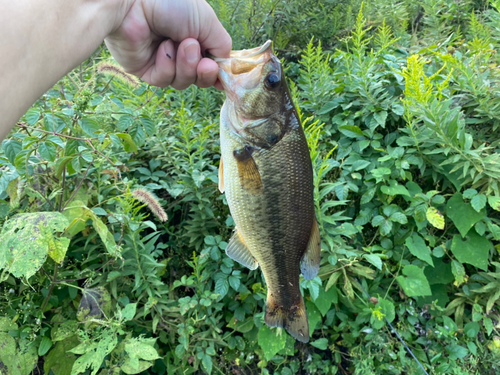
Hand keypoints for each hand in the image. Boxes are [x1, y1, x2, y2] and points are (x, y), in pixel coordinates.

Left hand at [105, 0, 231, 89]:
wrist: (135, 2)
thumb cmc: (172, 3)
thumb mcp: (207, 22)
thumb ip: (222, 46)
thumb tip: (225, 69)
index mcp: (194, 36)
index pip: (210, 63)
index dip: (217, 72)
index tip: (223, 76)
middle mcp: (178, 50)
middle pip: (198, 78)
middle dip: (204, 73)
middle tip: (204, 64)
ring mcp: (161, 61)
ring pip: (182, 82)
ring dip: (185, 66)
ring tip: (180, 45)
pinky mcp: (144, 69)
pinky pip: (163, 80)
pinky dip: (166, 65)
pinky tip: (162, 48)